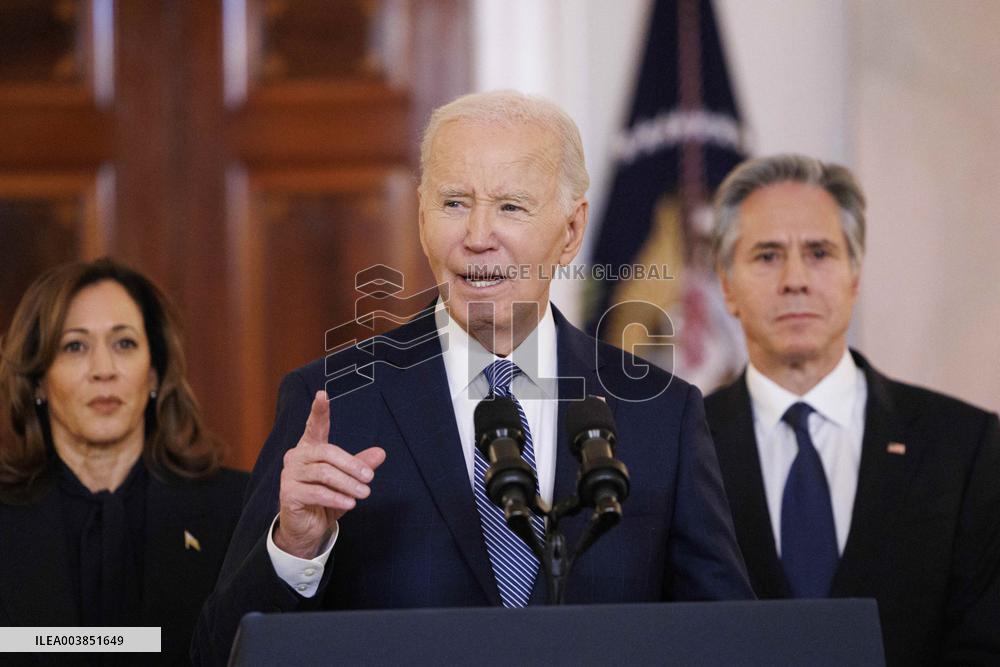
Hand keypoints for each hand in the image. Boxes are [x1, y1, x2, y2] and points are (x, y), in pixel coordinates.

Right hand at [275, 390, 385, 557]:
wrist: (308, 528)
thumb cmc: (326, 499)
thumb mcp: (347, 480)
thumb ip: (360, 465)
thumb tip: (381, 453)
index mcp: (310, 448)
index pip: (314, 426)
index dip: (318, 411)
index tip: (323, 394)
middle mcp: (296, 457)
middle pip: (327, 452)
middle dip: (352, 465)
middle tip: (370, 478)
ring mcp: (289, 475)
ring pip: (323, 473)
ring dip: (347, 483)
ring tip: (364, 493)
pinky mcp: (288, 494)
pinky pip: (316, 492)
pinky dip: (336, 498)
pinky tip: (350, 503)